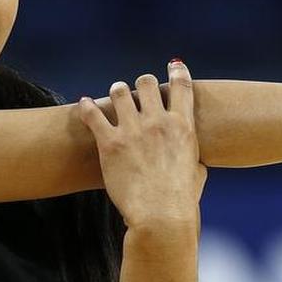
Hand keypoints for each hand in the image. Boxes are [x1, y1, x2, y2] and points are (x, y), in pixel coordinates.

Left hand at [76, 59, 206, 233]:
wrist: (161, 217)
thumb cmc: (182, 201)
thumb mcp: (198, 174)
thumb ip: (194, 159)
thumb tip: (196, 161)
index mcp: (183, 127)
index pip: (182, 86)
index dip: (178, 71)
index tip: (174, 65)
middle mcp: (158, 122)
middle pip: (147, 82)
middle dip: (142, 83)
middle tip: (137, 90)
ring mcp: (133, 130)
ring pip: (119, 92)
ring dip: (117, 91)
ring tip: (114, 94)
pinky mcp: (110, 143)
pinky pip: (93, 114)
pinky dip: (87, 107)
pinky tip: (84, 104)